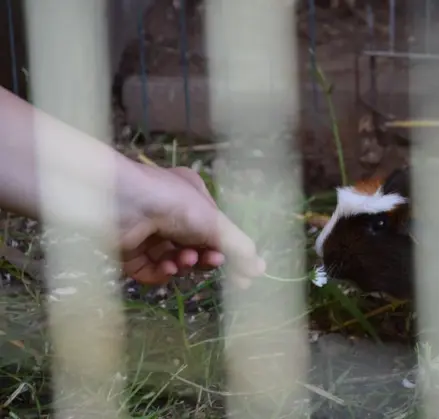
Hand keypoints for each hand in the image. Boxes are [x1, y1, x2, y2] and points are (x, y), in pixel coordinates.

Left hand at [117, 163, 265, 285]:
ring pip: (175, 259)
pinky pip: (151, 269)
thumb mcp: (214, 223)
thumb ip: (238, 247)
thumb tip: (261, 271)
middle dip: (205, 256)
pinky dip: (161, 272)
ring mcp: (147, 231)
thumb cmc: (171, 203)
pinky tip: (166, 267)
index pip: (214, 229)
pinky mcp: (128, 250)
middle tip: (210, 261)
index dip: (228, 250)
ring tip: (183, 260)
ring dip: (183, 264)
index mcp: (191, 197)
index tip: (242, 276)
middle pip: (196, 246)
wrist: (117, 201)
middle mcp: (169, 212)